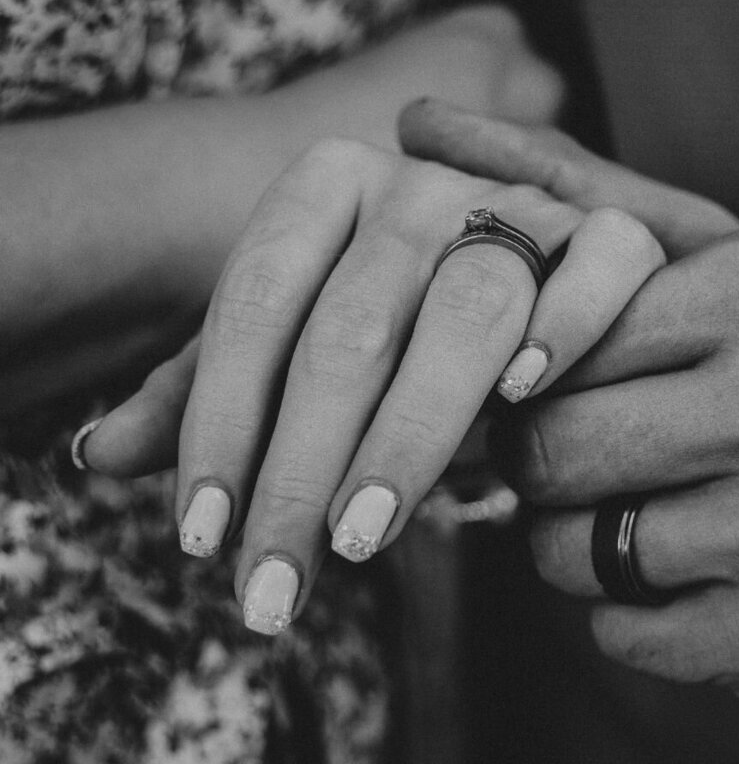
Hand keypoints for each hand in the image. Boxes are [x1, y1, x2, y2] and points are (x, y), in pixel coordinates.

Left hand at [80, 137, 664, 634]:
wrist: (524, 244)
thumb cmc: (394, 316)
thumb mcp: (293, 341)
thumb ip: (210, 388)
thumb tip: (101, 456)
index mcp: (328, 181)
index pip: (256, 301)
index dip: (220, 422)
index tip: (201, 536)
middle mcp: (421, 181)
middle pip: (351, 325)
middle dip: (304, 467)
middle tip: (274, 585)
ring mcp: (520, 199)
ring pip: (468, 311)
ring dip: (412, 433)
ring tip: (361, 536)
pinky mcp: (610, 230)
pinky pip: (598, 271)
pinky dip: (563, 330)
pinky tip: (522, 402)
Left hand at [396, 103, 738, 702]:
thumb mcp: (733, 253)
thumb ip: (588, 196)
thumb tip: (421, 124)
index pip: (555, 338)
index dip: (522, 372)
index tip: (529, 386)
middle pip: (553, 452)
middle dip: (533, 464)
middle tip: (562, 457)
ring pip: (575, 555)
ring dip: (572, 542)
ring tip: (628, 512)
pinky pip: (627, 638)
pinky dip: (624, 613)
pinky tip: (679, 574)